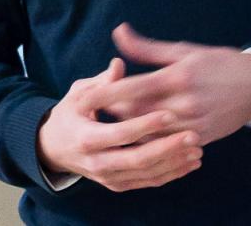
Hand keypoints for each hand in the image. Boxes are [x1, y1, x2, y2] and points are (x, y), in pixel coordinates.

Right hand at [36, 57, 203, 191]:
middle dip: (167, 148)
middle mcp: (96, 162)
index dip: (144, 124)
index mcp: (85, 136)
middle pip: (136, 159)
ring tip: (197, 148)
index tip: (169, 113)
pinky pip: (148, 182)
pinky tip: (190, 163)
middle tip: (193, 135)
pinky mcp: (118, 184)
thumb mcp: (79, 93)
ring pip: (146, 174)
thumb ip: (102, 82)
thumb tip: (119, 65)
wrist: (53, 148)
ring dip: (174, 162)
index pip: (119, 133)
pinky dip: (171, 174)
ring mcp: (108, 176)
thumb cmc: (70, 113)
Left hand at [87, 23, 250, 146]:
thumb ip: (147, 48)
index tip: (83, 97)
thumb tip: (119, 33)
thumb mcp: (183, 50)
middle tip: (88, 116)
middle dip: (112, 116)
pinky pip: (166, 146)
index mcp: (177, 76)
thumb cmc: (217, 62)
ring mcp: (192, 124)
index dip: (105, 93)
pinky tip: (133, 142)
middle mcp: (184, 102)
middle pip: (136, 115)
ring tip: (105, 130)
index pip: (132, 88)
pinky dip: (149, 144)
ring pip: (149, 134)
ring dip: (127, 133)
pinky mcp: (200, 138)